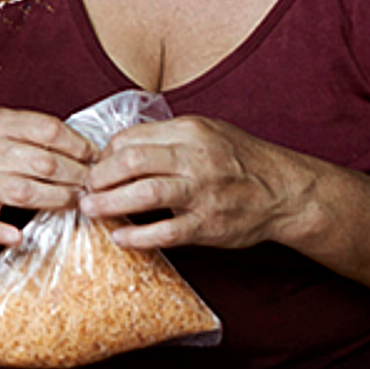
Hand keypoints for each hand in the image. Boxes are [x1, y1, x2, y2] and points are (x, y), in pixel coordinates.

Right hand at [0, 109, 98, 246]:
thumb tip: (90, 152)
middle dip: (76, 175)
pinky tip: (19, 237)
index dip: (78, 145)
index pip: (48, 130)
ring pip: (23, 192)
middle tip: (93, 184)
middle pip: (42, 162)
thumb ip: (41, 134)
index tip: (96, 157)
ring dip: (58, 200)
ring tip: (77, 202)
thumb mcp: (7, 127)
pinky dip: (3, 232)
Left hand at [78, 117, 317, 251]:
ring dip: (109, 202)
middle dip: (99, 176)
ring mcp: (203, 192)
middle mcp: (196, 157)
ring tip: (90, 209)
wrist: (286, 191)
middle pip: (132, 161)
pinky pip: (166, 231)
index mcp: (191, 130)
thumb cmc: (240, 161)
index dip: (104, 154)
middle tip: (83, 188)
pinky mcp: (208, 224)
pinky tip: (119, 237)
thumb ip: (166, 138)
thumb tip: (117, 148)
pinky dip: (138, 236)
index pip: (131, 138)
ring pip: (145, 193)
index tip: (93, 167)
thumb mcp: (206, 133)